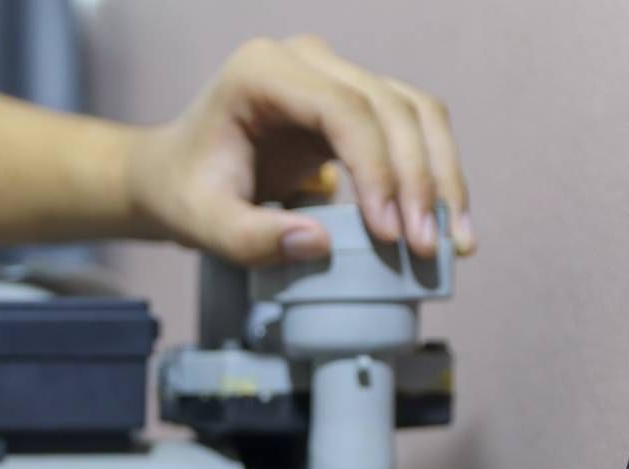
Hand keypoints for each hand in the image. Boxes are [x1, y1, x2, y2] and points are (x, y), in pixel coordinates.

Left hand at [128, 36, 473, 266]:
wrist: (175, 174)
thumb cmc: (183, 192)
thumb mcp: (200, 223)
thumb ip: (249, 238)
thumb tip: (321, 244)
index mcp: (262, 72)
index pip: (342, 109)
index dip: (376, 169)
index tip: (389, 231)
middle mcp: (307, 61)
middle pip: (389, 107)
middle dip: (416, 180)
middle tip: (426, 247)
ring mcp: (336, 76)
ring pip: (415, 112)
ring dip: (441, 176)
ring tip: (454, 241)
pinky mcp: (356, 102)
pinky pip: (411, 128)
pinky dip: (435, 172)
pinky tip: (447, 222)